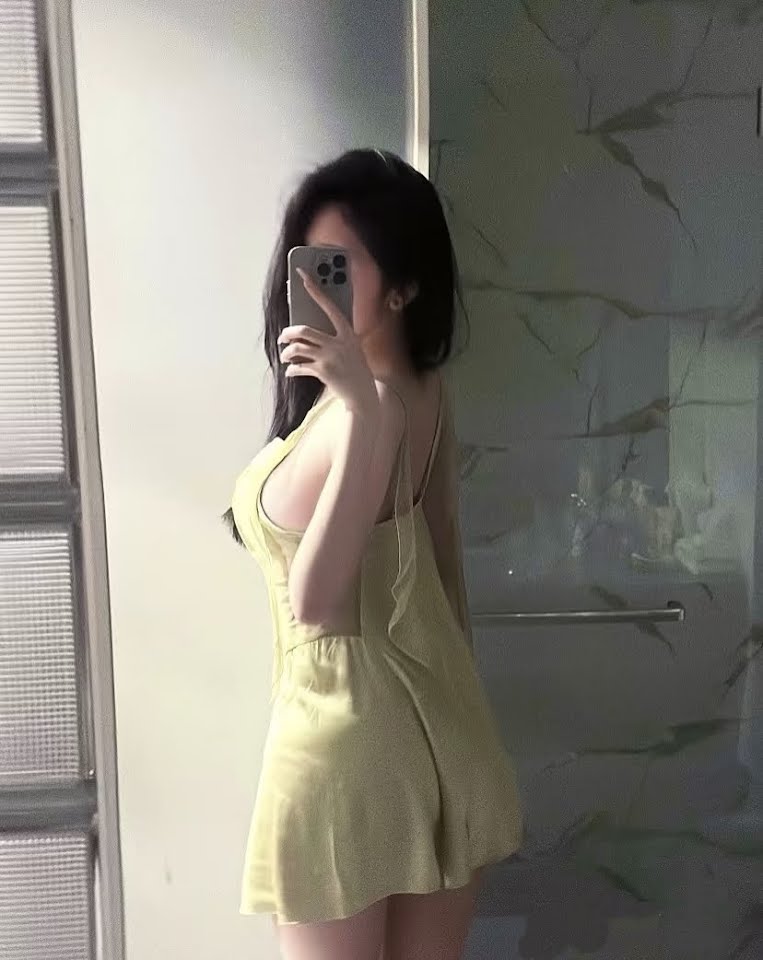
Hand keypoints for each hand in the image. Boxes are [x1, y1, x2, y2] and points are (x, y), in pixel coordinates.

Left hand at [277, 268, 378, 415]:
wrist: (363, 395)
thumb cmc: (355, 370)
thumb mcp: (352, 349)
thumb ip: (336, 338)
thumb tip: (308, 333)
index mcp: (347, 333)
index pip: (329, 306)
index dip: (315, 290)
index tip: (302, 276)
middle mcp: (339, 343)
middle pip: (303, 331)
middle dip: (288, 333)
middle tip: (282, 337)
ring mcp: (330, 357)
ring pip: (297, 349)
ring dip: (286, 353)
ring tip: (285, 356)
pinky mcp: (323, 371)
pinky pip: (299, 367)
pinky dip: (291, 370)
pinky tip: (290, 371)